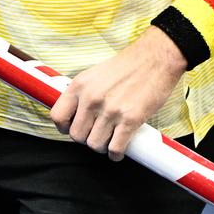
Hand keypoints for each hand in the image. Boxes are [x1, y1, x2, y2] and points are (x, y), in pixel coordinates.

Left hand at [48, 28, 187, 159]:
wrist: (155, 59)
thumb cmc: (129, 65)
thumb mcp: (96, 74)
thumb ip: (84, 93)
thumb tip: (77, 113)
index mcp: (80, 86)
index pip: (58, 116)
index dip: (64, 128)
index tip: (72, 129)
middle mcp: (92, 99)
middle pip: (77, 135)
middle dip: (86, 138)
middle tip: (96, 134)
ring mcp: (110, 111)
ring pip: (94, 145)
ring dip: (102, 147)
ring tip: (109, 141)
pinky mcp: (130, 120)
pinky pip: (115, 148)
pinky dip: (116, 154)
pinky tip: (119, 151)